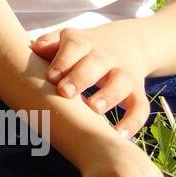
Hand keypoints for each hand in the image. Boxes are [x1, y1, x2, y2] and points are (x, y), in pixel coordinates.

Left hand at [31, 23, 151, 136]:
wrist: (128, 43)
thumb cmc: (84, 49)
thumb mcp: (68, 40)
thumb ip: (50, 43)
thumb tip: (35, 48)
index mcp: (84, 44)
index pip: (74, 46)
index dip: (63, 60)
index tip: (51, 76)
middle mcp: (107, 57)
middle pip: (96, 63)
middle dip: (81, 77)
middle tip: (65, 92)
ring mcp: (124, 74)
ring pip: (122, 83)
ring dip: (108, 96)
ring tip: (94, 110)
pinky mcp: (138, 92)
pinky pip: (140, 107)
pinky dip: (133, 122)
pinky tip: (119, 136)